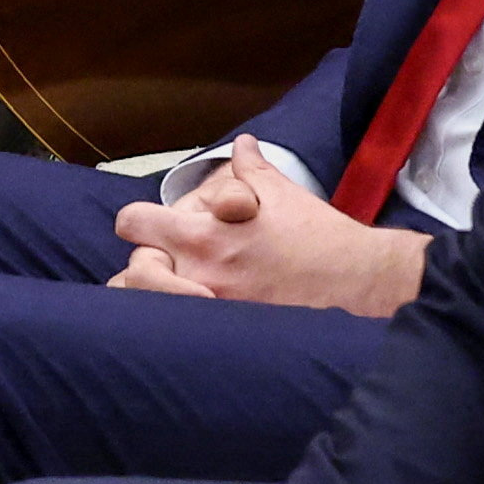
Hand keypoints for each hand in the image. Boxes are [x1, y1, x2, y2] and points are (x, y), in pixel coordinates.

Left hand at [108, 139, 429, 316]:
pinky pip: (178, 337)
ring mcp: (209, 312)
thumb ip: (250, 168)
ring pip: (144, 314)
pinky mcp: (227, 338)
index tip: (150, 227)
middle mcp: (197, 275)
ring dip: (149, 302)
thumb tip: (241, 145)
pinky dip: (175, 329)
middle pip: (127, 276)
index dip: (138, 223)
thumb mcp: (281, 192)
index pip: (132, 223)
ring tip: (166, 298)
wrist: (356, 280)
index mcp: (201, 234)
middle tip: (158, 266)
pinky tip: (189, 323)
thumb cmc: (318, 234)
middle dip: (138, 268)